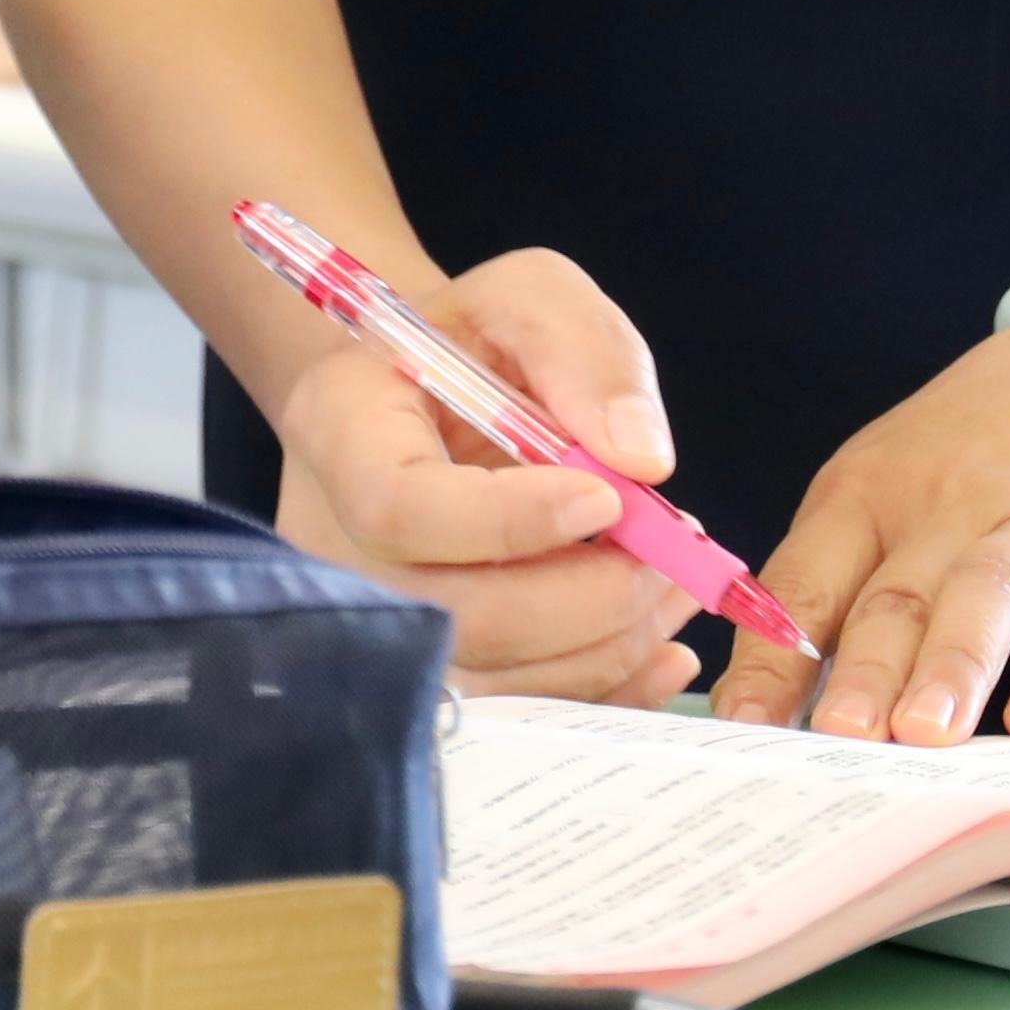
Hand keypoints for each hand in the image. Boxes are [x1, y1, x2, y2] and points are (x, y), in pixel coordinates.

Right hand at [268, 246, 702, 705]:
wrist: (428, 398)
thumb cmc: (473, 343)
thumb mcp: (528, 296)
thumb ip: (585, 349)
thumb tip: (642, 461)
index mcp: (342, 429)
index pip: (402, 507)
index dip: (509, 522)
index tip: (605, 497)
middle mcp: (336, 542)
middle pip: (455, 614)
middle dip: (587, 596)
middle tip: (673, 552)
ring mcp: (373, 621)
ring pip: (494, 678)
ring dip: (608, 642)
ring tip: (674, 582)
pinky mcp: (425, 670)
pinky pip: (516, 713)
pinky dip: (603, 689)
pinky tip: (658, 645)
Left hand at [711, 319, 1009, 743]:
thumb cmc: (987, 453)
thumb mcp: (895, 486)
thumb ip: (842, 586)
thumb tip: (771, 709)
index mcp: (871, 493)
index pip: (807, 582)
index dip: (773, 659)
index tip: (745, 732)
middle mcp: (952, 506)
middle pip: (897, 597)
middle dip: (864, 671)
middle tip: (839, 737)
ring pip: (989, 596)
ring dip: (954, 664)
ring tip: (926, 733)